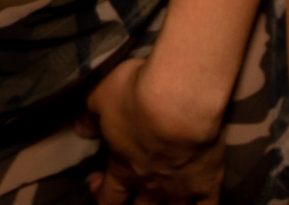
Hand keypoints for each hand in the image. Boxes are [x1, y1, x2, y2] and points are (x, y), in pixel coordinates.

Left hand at [75, 57, 224, 202]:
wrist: (178, 101)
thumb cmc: (134, 95)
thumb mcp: (100, 97)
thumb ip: (90, 116)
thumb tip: (80, 130)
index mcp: (123, 167)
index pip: (108, 197)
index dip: (100, 195)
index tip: (96, 184)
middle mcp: (150, 184)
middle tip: (131, 198)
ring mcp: (180, 187)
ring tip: (165, 203)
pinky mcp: (207, 182)